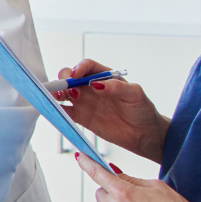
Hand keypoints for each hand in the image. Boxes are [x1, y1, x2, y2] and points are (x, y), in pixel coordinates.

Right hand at [53, 57, 167, 161]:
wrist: (144, 134)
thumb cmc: (142, 110)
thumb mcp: (135, 94)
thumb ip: (116, 87)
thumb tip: (96, 84)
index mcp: (104, 77)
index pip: (87, 66)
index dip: (79, 68)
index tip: (76, 75)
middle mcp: (91, 87)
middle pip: (70, 78)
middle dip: (63, 80)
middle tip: (66, 89)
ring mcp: (85, 102)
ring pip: (64, 93)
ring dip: (57, 93)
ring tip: (58, 97)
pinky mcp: (81, 117)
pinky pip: (66, 111)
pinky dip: (58, 110)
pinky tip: (56, 110)